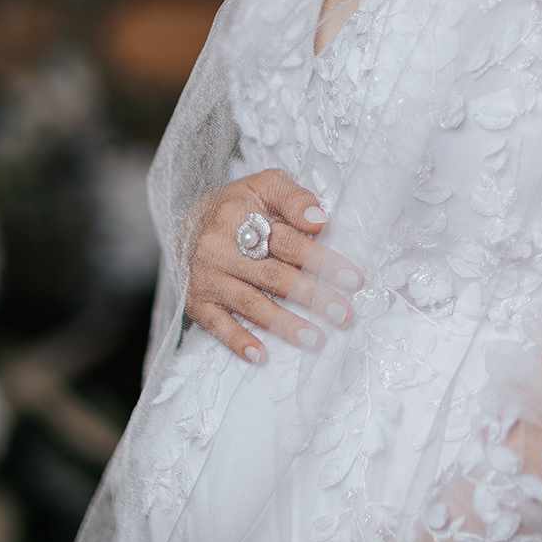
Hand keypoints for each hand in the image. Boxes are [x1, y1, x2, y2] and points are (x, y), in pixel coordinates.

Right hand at [185, 169, 362, 362]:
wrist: (189, 223)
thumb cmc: (239, 205)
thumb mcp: (265, 186)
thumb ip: (294, 198)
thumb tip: (320, 220)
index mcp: (237, 216)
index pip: (287, 242)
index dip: (322, 260)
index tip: (352, 278)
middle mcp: (217, 247)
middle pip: (273, 276)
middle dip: (312, 297)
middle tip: (343, 314)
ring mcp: (206, 276)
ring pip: (250, 303)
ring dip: (285, 324)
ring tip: (315, 338)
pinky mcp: (196, 301)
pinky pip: (217, 325)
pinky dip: (238, 341)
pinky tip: (261, 355)